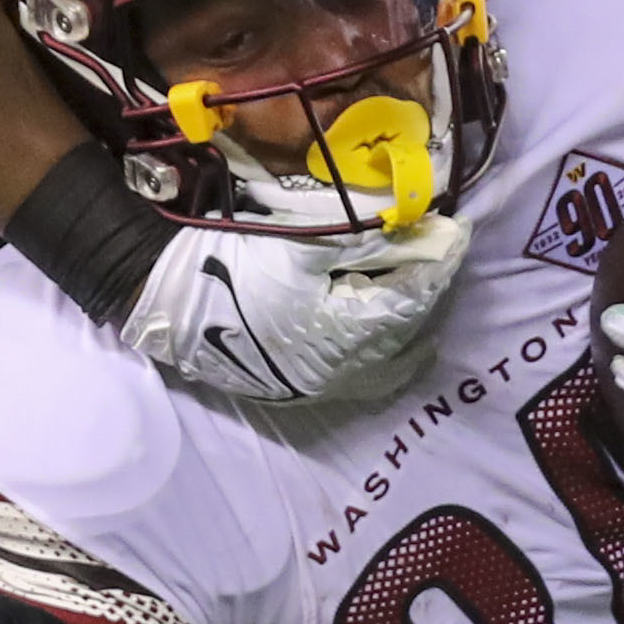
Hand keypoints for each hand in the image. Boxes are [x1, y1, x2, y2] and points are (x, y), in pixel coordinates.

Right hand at [124, 214, 468, 407]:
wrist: (165, 298)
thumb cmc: (232, 261)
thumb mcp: (303, 244)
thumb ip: (369, 243)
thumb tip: (427, 234)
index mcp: (341, 334)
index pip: (411, 299)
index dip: (438, 265)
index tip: (458, 234)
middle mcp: (336, 372)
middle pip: (405, 336)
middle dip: (429, 298)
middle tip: (443, 261)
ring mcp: (316, 387)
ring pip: (386, 367)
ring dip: (411, 333)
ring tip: (427, 303)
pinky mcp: (297, 389)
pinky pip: (359, 380)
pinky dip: (384, 358)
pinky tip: (388, 339)